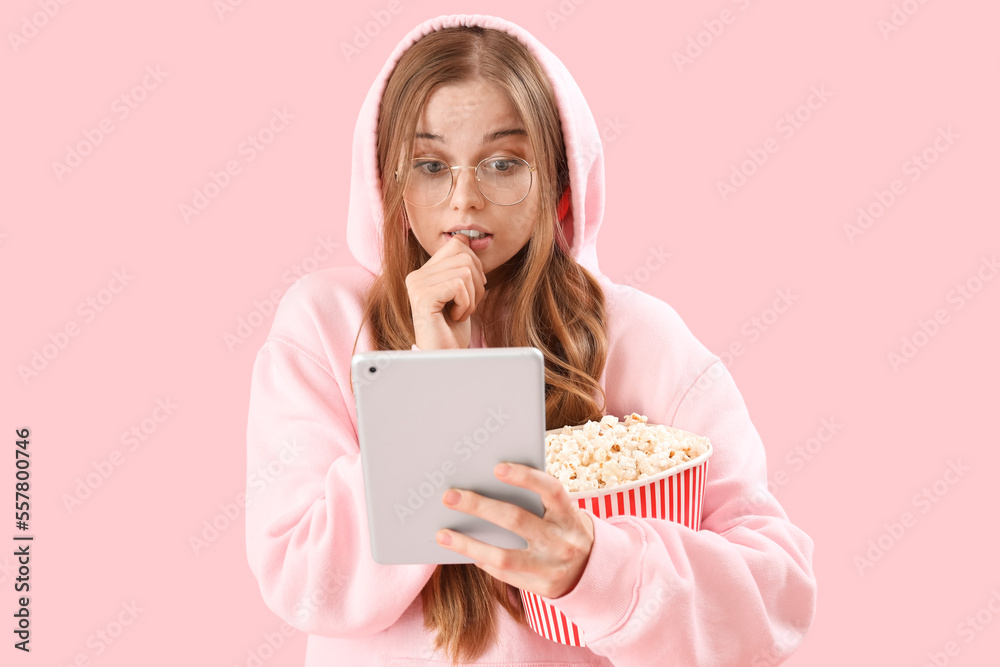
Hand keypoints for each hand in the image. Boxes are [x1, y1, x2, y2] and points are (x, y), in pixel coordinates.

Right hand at [405, 233, 487, 349]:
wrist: (445, 356)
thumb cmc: (453, 328)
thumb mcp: (460, 292)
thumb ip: (461, 266)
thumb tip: (467, 239)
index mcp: (424, 271)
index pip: (458, 244)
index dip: (475, 265)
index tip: (470, 289)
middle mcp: (416, 275)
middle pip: (465, 256)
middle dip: (477, 283)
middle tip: (466, 304)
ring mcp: (417, 285)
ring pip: (465, 271)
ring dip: (472, 297)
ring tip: (460, 312)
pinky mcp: (422, 297)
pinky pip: (459, 286)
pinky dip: (466, 304)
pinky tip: (455, 317)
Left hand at [436, 462, 594, 599]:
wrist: (592, 570)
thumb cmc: (564, 529)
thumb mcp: (561, 512)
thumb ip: (535, 499)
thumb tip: (487, 485)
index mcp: (569, 513)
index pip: (550, 490)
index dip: (525, 477)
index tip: (497, 468)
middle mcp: (563, 540)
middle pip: (517, 520)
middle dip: (480, 506)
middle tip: (450, 496)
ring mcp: (553, 566)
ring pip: (505, 556)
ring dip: (469, 544)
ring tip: (443, 534)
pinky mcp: (543, 587)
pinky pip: (505, 574)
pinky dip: (483, 560)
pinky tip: (465, 550)